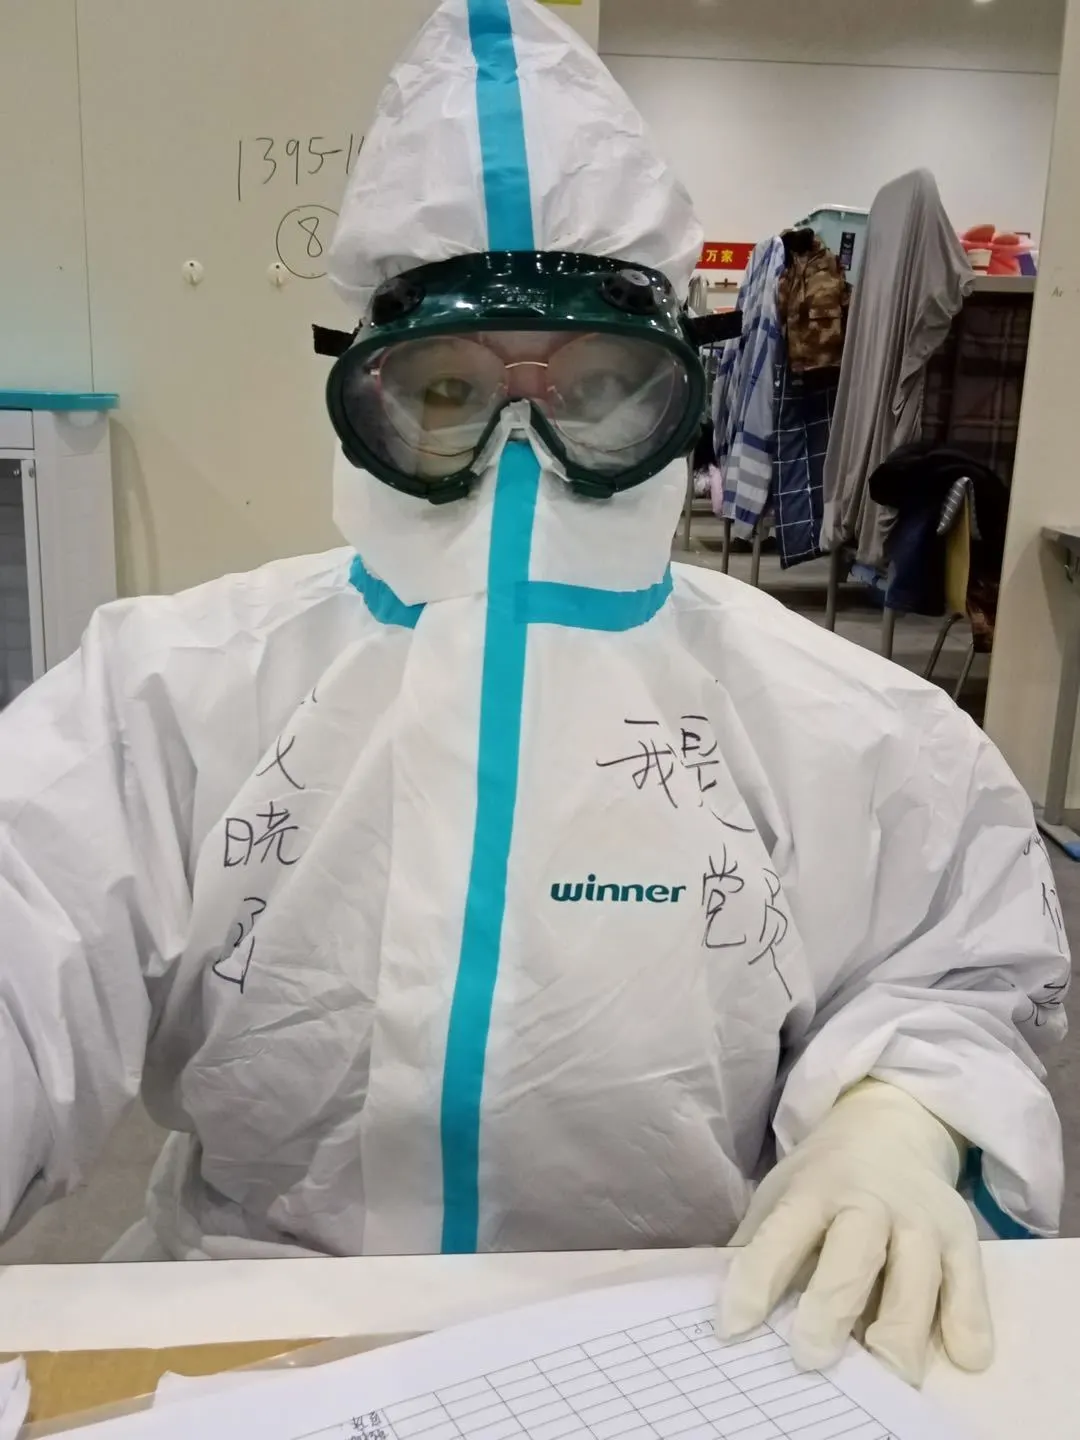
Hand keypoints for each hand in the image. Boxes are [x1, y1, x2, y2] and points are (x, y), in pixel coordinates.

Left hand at [718, 1080, 993, 1385]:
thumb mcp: (782, 1196)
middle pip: (854, 1252)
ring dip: (902, 1327)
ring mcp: (921, 1219)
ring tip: (887, 1374)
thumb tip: (728, 1315)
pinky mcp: (964, 1237)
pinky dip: (968, 1322)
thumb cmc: (823, 1183)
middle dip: (832, 1305)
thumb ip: (759, 1247)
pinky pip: (970, 1285)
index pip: (782, 1234)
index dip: (757, 1279)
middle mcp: (870, 1201)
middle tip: (811, 1356)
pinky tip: (962, 1357)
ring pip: (918, 1275)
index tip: (733, 1327)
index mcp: (814, 1190)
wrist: (889, 1130)